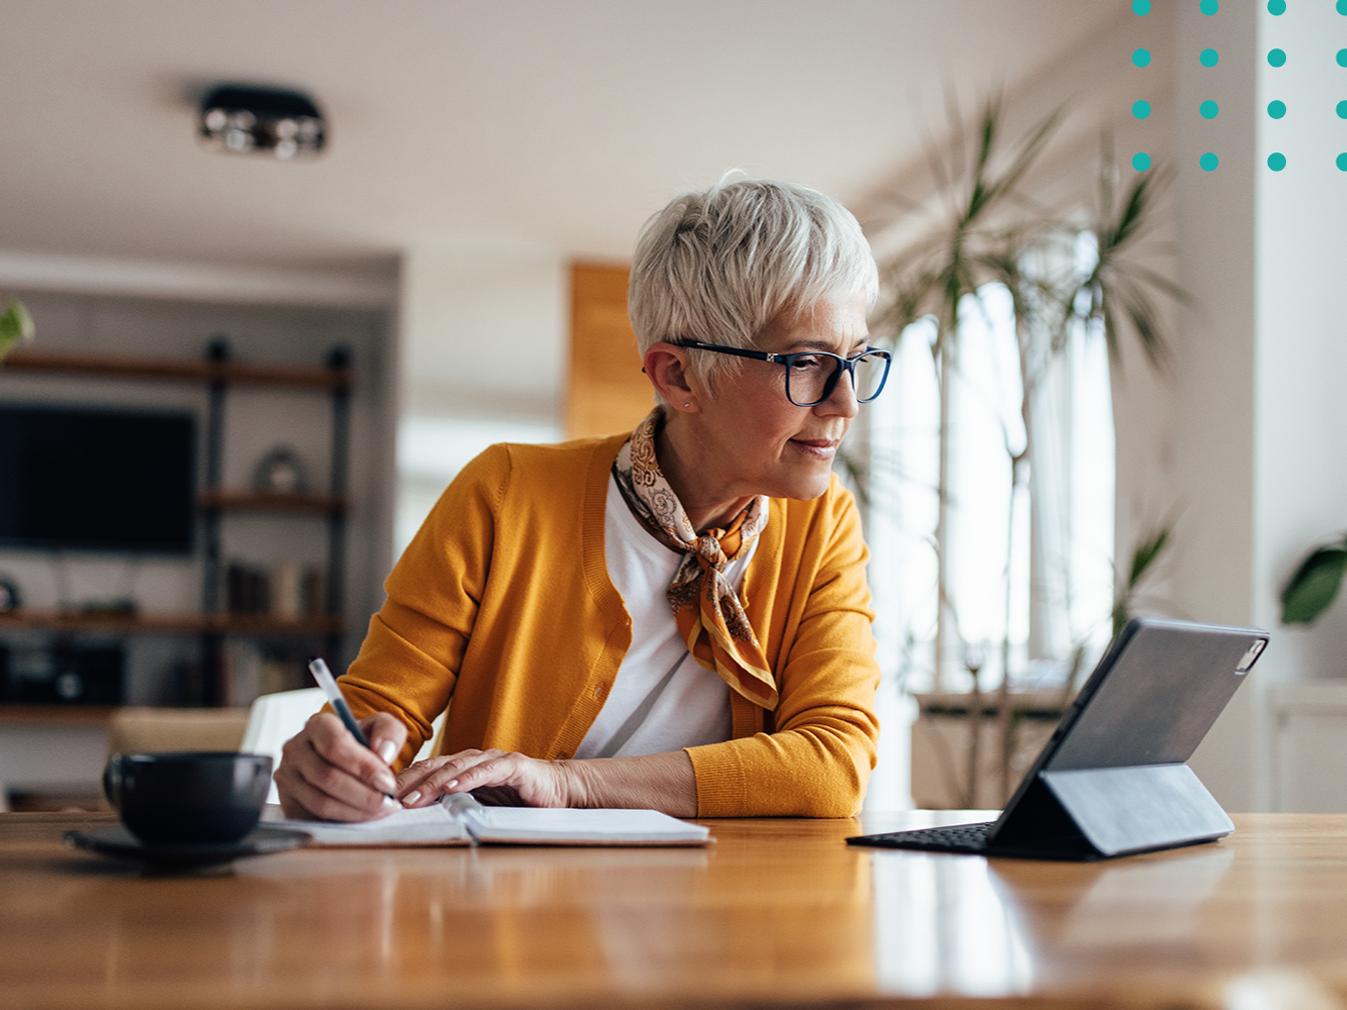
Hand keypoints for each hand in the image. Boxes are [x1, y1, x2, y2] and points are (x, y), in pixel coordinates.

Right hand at [275, 711, 406, 821]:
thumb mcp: (380, 727)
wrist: (343, 760)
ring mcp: (287, 777)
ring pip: (320, 802)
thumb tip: (384, 754)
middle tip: (389, 802)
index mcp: (317, 725)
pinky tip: (363, 817)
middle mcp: (296, 749)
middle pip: (327, 777)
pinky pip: (313, 819)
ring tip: (380, 811)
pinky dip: (342, 822)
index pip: (334, 745)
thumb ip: (389, 732)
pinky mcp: (287, 803)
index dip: (363, 767)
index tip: (387, 782)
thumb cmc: (362, 743)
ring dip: (356, 812)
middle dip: (364, 794)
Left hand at [396, 748, 576, 808]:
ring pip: (456, 767)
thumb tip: (418, 820)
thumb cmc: (519, 799)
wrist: (560, 791)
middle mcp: (474, 760)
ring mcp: (493, 761)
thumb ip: (455, 806)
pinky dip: (468, 778)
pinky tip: (452, 787)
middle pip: (434, 766)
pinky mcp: (514, 767)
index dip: (403, 782)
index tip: (380, 797)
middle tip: (386, 799)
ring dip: (431, 783)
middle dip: (408, 782)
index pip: (426, 771)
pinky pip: (487, 771)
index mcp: (463, 768)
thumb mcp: (481, 804)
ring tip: (412, 798)